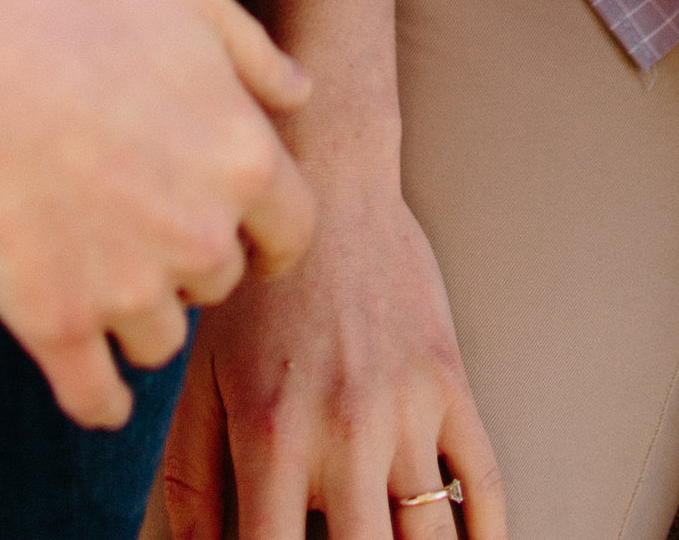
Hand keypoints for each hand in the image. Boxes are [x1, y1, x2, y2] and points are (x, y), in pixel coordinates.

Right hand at [0, 0, 317, 431]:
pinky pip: (96, 398)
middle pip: (220, 282)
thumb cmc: (72, 5)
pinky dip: (100, 402)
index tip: (251, 237)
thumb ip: (251, 47)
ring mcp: (128, 290)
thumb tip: (299, 92)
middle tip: (142, 219)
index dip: (271, 233)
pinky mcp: (56, 324)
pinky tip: (96, 393)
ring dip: (141, 315)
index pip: (293, 231)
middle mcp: (201, 237)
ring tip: (100, 272)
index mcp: (243, 159)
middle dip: (192, 257)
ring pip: (161, 340)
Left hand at [161, 150, 505, 538]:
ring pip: (430, 539)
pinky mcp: (449, 380)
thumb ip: (192, 480)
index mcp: (271, 434)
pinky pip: (481, 480)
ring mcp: (406, 407)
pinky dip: (486, 534)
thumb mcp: (203, 376)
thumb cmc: (255, 282)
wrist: (325, 175)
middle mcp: (343, 429)